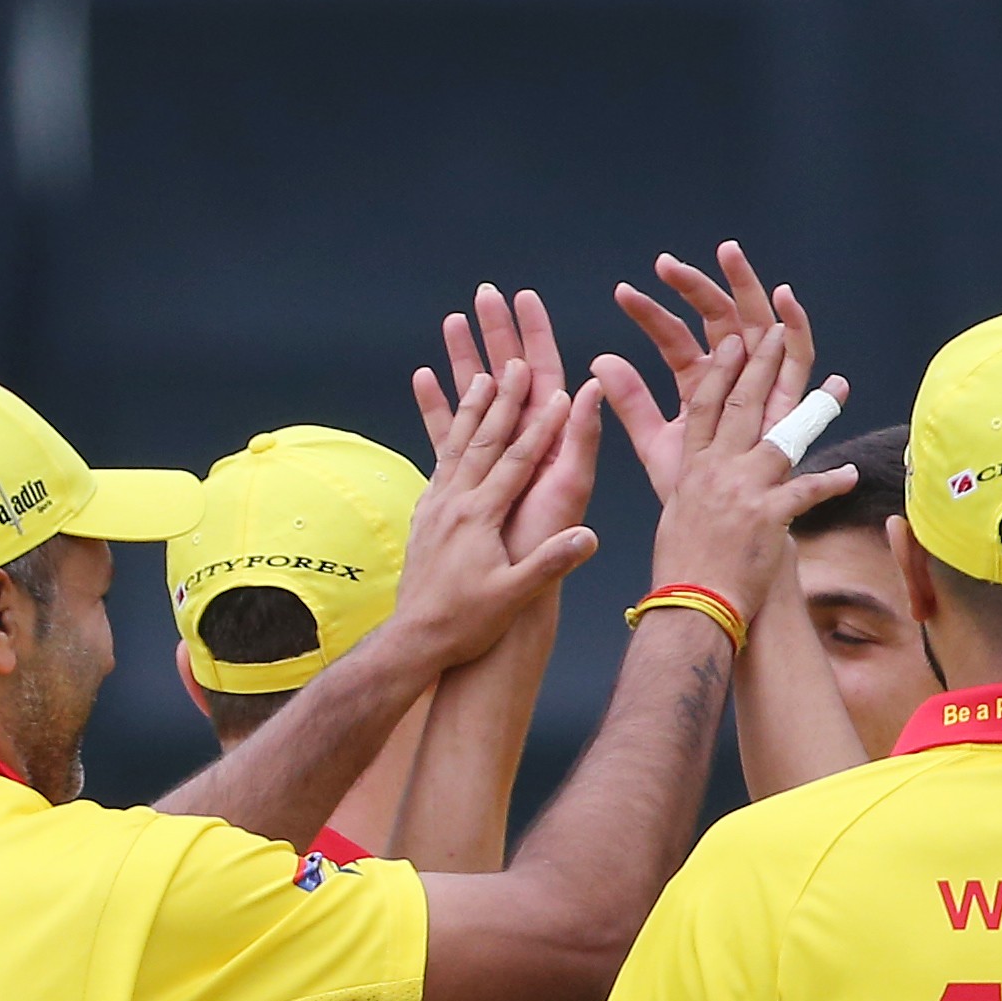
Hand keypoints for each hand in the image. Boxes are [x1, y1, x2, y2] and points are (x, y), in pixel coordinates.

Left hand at [384, 326, 599, 675]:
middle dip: (504, 397)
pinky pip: (436, 465)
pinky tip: (450, 429)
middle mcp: (455, 501)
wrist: (413, 641)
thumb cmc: (466, 624)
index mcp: (481, 515)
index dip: (542, 425)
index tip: (563, 392)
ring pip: (455, 444)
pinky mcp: (424, 517)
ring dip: (470, 407)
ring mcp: (435, 506)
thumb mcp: (513, 597)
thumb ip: (549, 564)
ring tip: (479, 373)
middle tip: (516, 358)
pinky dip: (444, 437)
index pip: (517, 459)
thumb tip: (588, 537)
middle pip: (483, 438)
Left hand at [592, 244, 820, 505]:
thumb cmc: (695, 499)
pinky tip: (784, 298)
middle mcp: (734, 379)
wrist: (726, 541)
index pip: (674, 338)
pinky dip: (797, 326)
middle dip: (698, 287)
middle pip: (719, 320)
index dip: (650, 315)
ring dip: (748, 288)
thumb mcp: (657, 446)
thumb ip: (632, 403)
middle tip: (668, 262)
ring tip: (729, 254)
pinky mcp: (793, 404)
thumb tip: (598, 361)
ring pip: (759, 326)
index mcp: (700, 386)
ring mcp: (764, 387)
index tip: (621, 294)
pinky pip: (800, 359)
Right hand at [618, 325, 852, 637]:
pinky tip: (852, 474)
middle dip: (761, 365)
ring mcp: (743, 492)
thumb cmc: (682, 570)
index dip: (720, 370)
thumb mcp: (673, 514)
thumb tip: (687, 474)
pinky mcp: (768, 518)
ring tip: (836, 386)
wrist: (692, 609)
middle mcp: (715, 472)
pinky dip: (831, 483)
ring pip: (780, 438)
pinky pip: (807, 492)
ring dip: (812, 410)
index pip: (703, 406)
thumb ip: (682, 483)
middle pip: (740, 407)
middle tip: (778, 332)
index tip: (735, 341)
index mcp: (690, 470)